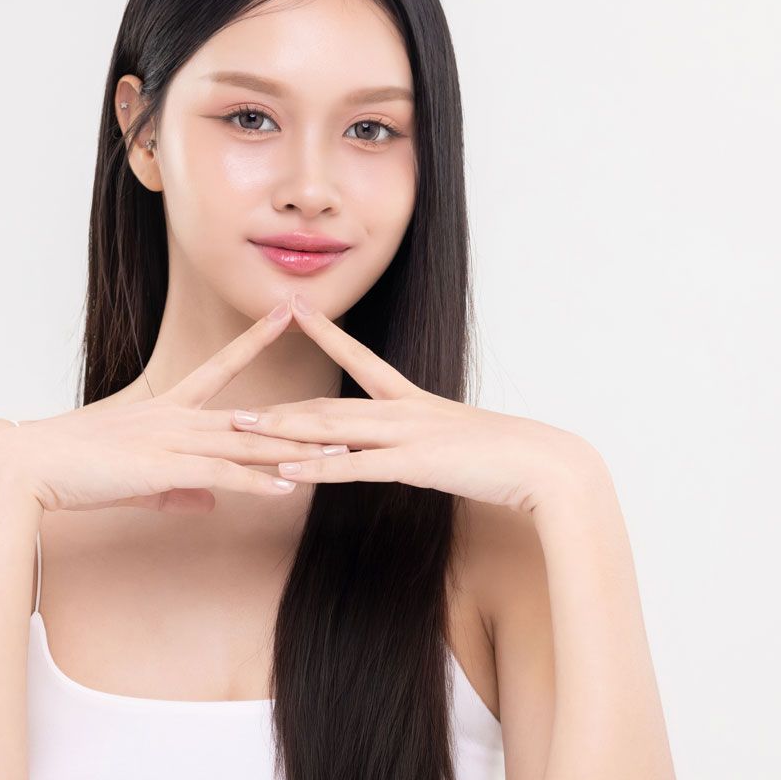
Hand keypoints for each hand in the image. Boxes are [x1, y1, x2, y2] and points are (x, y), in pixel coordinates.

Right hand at [0, 298, 339, 513]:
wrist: (28, 467)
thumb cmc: (71, 470)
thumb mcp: (135, 480)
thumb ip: (179, 489)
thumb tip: (211, 500)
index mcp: (167, 412)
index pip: (223, 368)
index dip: (256, 341)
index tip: (285, 313)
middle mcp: (176, 418)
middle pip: (254, 415)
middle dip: (304, 416)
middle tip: (344, 405)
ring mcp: (172, 441)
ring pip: (247, 444)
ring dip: (295, 453)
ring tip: (340, 455)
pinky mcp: (163, 468)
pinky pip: (221, 475)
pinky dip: (256, 482)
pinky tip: (289, 486)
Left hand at [230, 292, 600, 515]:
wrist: (546, 466)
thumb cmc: (508, 460)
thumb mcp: (459, 445)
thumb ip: (426, 444)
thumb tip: (406, 452)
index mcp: (415, 403)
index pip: (360, 359)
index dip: (325, 333)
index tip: (293, 309)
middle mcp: (406, 411)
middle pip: (330, 404)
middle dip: (280, 406)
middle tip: (233, 404)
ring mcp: (409, 436)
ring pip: (334, 431)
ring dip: (284, 433)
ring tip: (241, 431)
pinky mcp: (415, 465)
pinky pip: (356, 467)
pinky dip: (319, 468)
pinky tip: (286, 471)